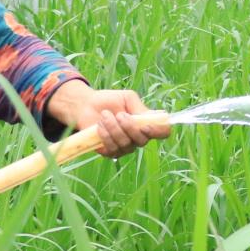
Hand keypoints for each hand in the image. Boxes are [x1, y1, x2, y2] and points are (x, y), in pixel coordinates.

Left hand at [49, 82, 170, 157]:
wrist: (86, 106)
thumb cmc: (109, 101)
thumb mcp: (127, 98)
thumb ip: (139, 107)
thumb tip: (149, 118)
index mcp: (146, 123)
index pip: (163, 132)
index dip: (158, 131)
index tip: (145, 125)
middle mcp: (138, 138)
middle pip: (142, 140)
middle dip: (129, 127)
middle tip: (118, 114)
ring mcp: (125, 147)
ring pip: (125, 144)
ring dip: (114, 128)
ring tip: (105, 116)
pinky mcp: (111, 152)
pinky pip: (112, 149)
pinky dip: (105, 135)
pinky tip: (99, 126)